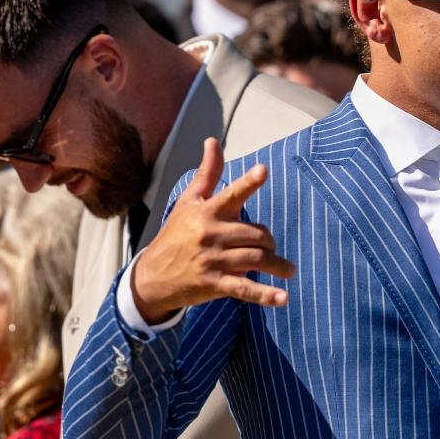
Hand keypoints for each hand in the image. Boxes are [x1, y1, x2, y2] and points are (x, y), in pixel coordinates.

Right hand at [131, 137, 295, 323]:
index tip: (263, 170)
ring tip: (288, 269)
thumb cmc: (176, 234)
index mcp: (207, 212)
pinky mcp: (213, 284)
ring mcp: (212, 260)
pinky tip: (284, 298)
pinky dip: (266, 295)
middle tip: (268, 246)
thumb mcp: (188, 202)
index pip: (231, 194)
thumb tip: (213, 141)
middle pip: (256, 234)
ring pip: (256, 259)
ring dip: (277, 265)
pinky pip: (245, 289)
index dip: (248, 182)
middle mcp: (210, 234)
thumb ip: (207, 173)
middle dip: (268, 241)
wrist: (152, 277)